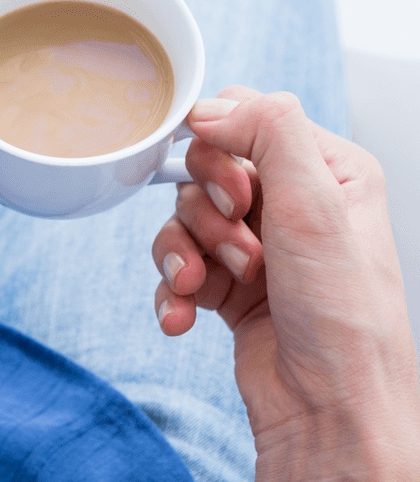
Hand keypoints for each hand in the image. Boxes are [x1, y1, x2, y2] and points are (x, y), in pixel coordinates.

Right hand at [152, 87, 419, 477]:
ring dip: (185, 254)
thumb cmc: (342, 318)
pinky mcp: (228, 286)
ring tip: (211, 286)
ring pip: (182, 218)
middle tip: (239, 246)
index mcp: (327, 169)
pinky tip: (185, 316)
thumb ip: (269, 133)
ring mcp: (257, 245)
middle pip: (204, 169)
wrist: (327, 408)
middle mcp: (292, 203)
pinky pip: (174, 267)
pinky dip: (172, 291)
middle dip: (207, 213)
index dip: (222, 150)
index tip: (236, 193)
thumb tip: (210, 106)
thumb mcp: (317, 206)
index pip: (247, 118)